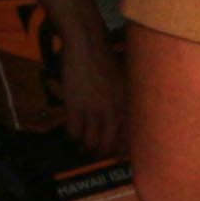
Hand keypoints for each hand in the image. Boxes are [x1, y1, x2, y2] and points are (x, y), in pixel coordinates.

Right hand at [54, 22, 130, 157]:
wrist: (87, 45)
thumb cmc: (105, 61)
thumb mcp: (123, 83)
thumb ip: (123, 102)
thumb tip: (122, 120)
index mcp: (127, 105)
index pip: (128, 137)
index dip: (121, 150)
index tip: (116, 155)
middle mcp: (113, 110)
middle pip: (108, 144)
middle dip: (101, 152)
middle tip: (95, 153)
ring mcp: (93, 109)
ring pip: (90, 141)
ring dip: (85, 146)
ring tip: (83, 146)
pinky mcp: (74, 105)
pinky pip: (73, 131)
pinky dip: (72, 135)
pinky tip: (72, 133)